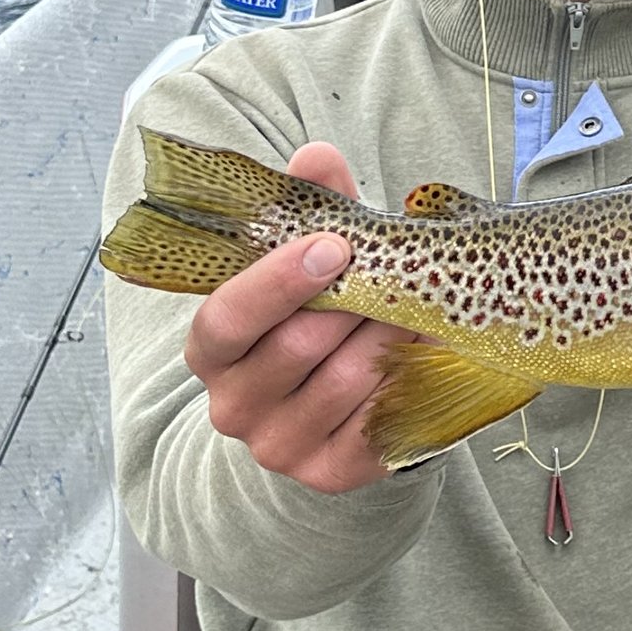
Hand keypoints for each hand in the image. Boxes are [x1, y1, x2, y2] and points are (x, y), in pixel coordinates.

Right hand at [180, 142, 402, 492]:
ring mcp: (279, 446)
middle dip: (355, 303)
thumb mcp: (310, 264)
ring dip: (388, 338)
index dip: (276, 283)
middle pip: (296, 347)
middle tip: (397, 276)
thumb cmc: (317, 318)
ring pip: (344, 381)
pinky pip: (376, 420)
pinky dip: (407, 379)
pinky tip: (419, 352)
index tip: (333, 247)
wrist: (333, 408)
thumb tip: (317, 158)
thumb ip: (313, 211)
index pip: (225, 319)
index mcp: (212, 350)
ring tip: (412, 310)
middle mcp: (233, 406)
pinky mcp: (330, 472)